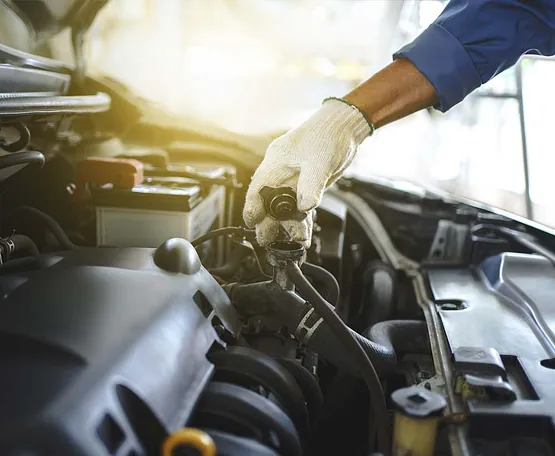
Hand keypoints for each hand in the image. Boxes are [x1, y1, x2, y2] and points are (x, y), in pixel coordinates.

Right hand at [243, 98, 371, 246]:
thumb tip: (305, 207)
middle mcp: (282, 172)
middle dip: (269, 222)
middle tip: (268, 240)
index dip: (252, 207)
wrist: (345, 127)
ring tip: (296, 241)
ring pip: (286, 207)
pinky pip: (300, 206)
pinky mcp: (307, 185)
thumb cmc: (327, 134)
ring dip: (289, 225)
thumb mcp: (319, 161)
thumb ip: (311, 185)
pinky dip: (302, 220)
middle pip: (269, 202)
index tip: (251, 223)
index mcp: (276, 162)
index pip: (258, 188)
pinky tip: (304, 233)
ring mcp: (294, 179)